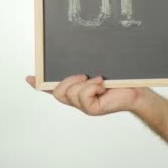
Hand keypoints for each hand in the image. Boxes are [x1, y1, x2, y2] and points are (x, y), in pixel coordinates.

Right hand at [26, 75, 146, 115]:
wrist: (137, 90)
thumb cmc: (120, 79)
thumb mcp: (98, 71)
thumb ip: (84, 69)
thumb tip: (72, 57)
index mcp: (77, 89)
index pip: (54, 89)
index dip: (40, 85)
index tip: (31, 77)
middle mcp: (78, 99)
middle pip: (58, 92)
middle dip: (68, 81)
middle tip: (83, 75)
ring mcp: (84, 106)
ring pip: (71, 94)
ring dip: (85, 84)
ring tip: (99, 80)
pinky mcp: (92, 110)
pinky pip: (83, 96)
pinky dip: (92, 88)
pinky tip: (102, 86)